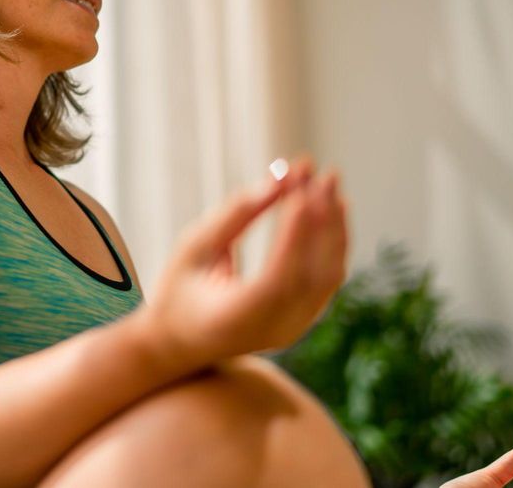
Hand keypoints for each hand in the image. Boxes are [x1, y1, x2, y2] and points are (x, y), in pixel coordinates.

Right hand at [141, 155, 348, 368]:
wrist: (181, 342)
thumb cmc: (179, 289)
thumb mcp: (193, 248)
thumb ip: (233, 216)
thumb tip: (278, 180)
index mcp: (234, 319)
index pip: (277, 278)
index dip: (293, 233)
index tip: (300, 187)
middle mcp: (271, 330)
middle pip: (312, 273)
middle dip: (320, 216)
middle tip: (317, 170)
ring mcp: (293, 329)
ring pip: (329, 274)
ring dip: (333, 224)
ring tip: (327, 180)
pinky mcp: (304, 320)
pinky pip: (328, 278)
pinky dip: (332, 241)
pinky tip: (330, 207)